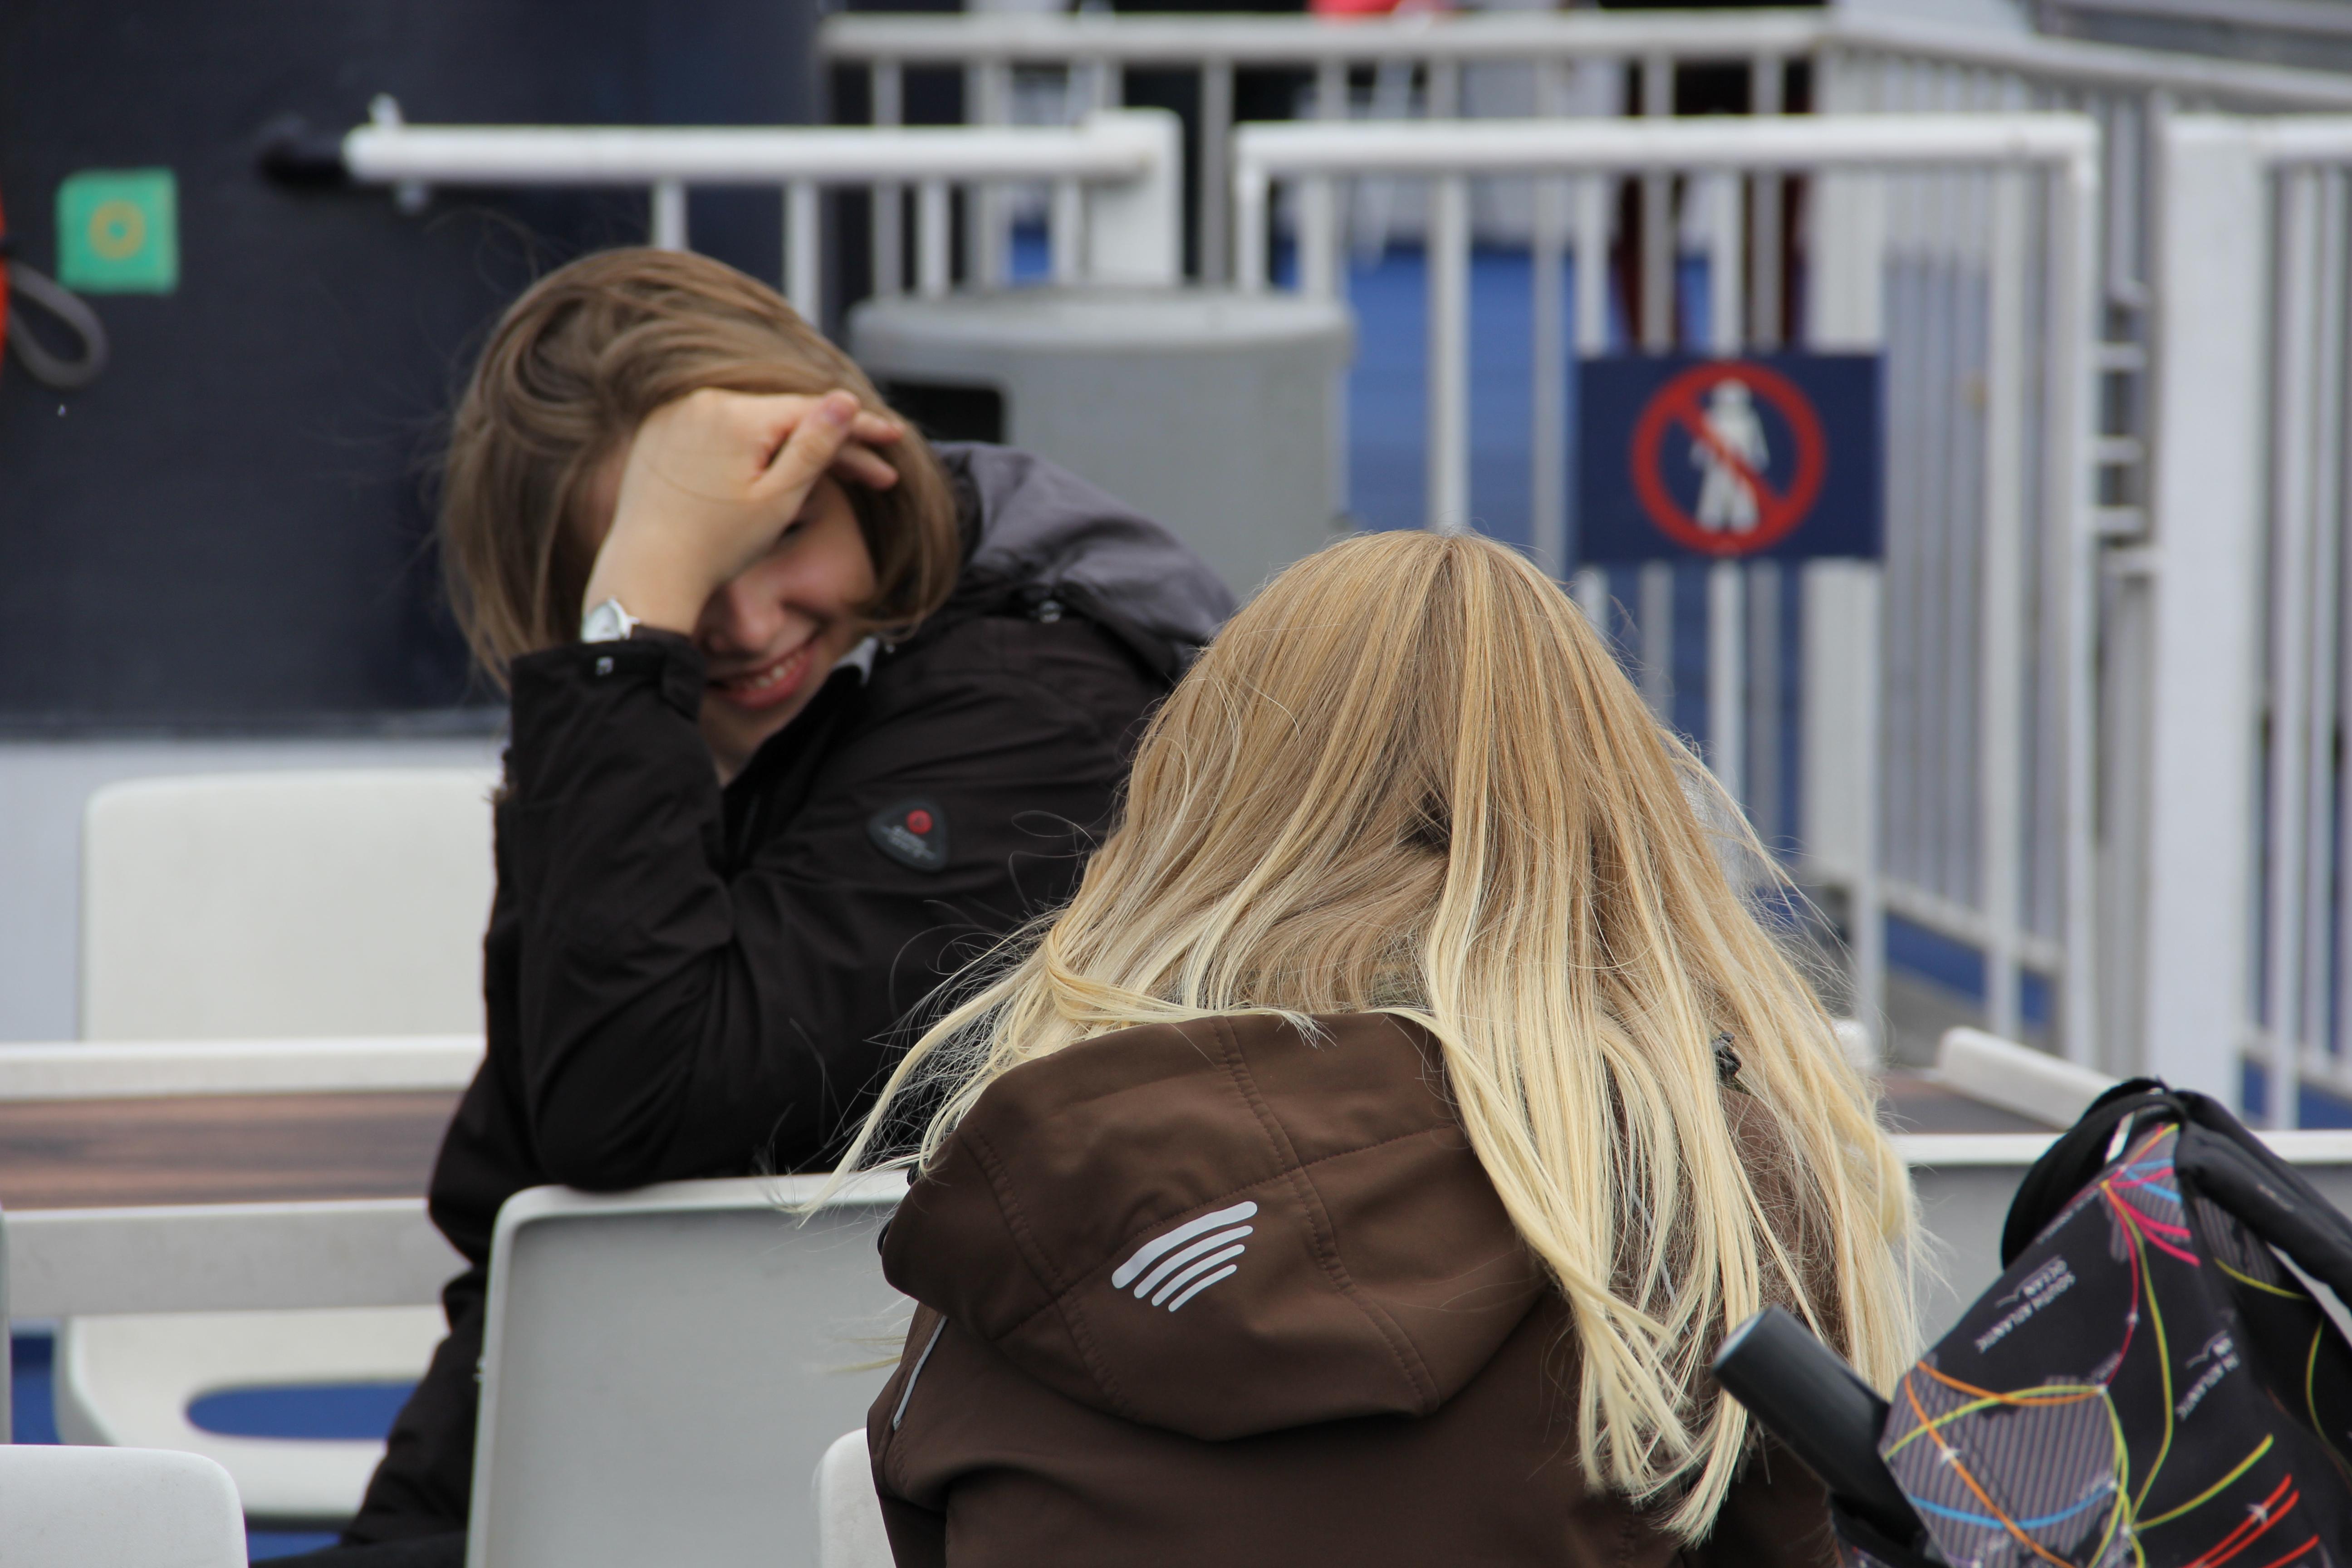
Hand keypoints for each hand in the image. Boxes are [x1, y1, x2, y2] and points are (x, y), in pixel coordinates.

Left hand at [582, 388, 902, 634]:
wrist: (646, 574)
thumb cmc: (717, 545)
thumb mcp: (779, 498)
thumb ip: (815, 444)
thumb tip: (846, 398)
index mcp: (735, 414)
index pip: (812, 409)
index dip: (858, 426)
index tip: (893, 438)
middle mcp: (702, 401)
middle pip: (783, 417)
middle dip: (832, 444)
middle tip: (877, 474)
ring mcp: (676, 413)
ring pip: (754, 423)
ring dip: (793, 446)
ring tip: (834, 478)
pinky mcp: (660, 432)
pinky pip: (721, 430)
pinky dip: (752, 448)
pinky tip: (776, 471)